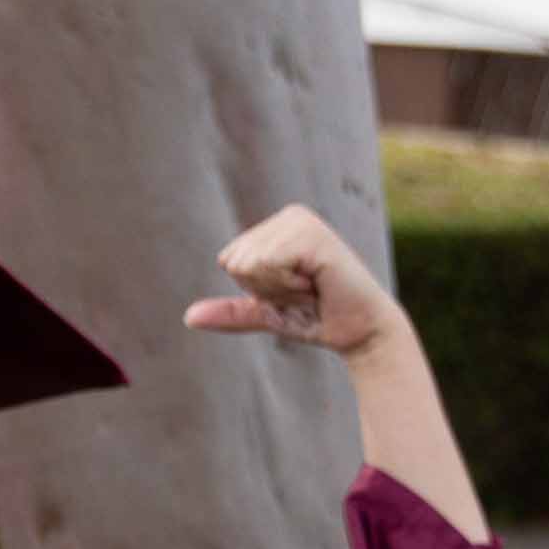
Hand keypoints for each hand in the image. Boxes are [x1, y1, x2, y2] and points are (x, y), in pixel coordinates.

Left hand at [182, 204, 403, 360]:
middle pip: (235, 261)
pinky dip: (288, 285)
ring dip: (280, 289)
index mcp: (276, 226)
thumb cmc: (318, 319)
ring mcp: (302, 222)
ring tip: (313, 288)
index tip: (292, 291)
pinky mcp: (313, 235)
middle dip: (266, 289)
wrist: (359, 333)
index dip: (256, 288)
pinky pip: (268, 264)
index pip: (229, 259)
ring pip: (249, 263)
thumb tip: (188, 318)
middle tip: (305, 292)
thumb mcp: (266, 313)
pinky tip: (318, 283)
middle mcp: (289, 216)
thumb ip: (232, 312)